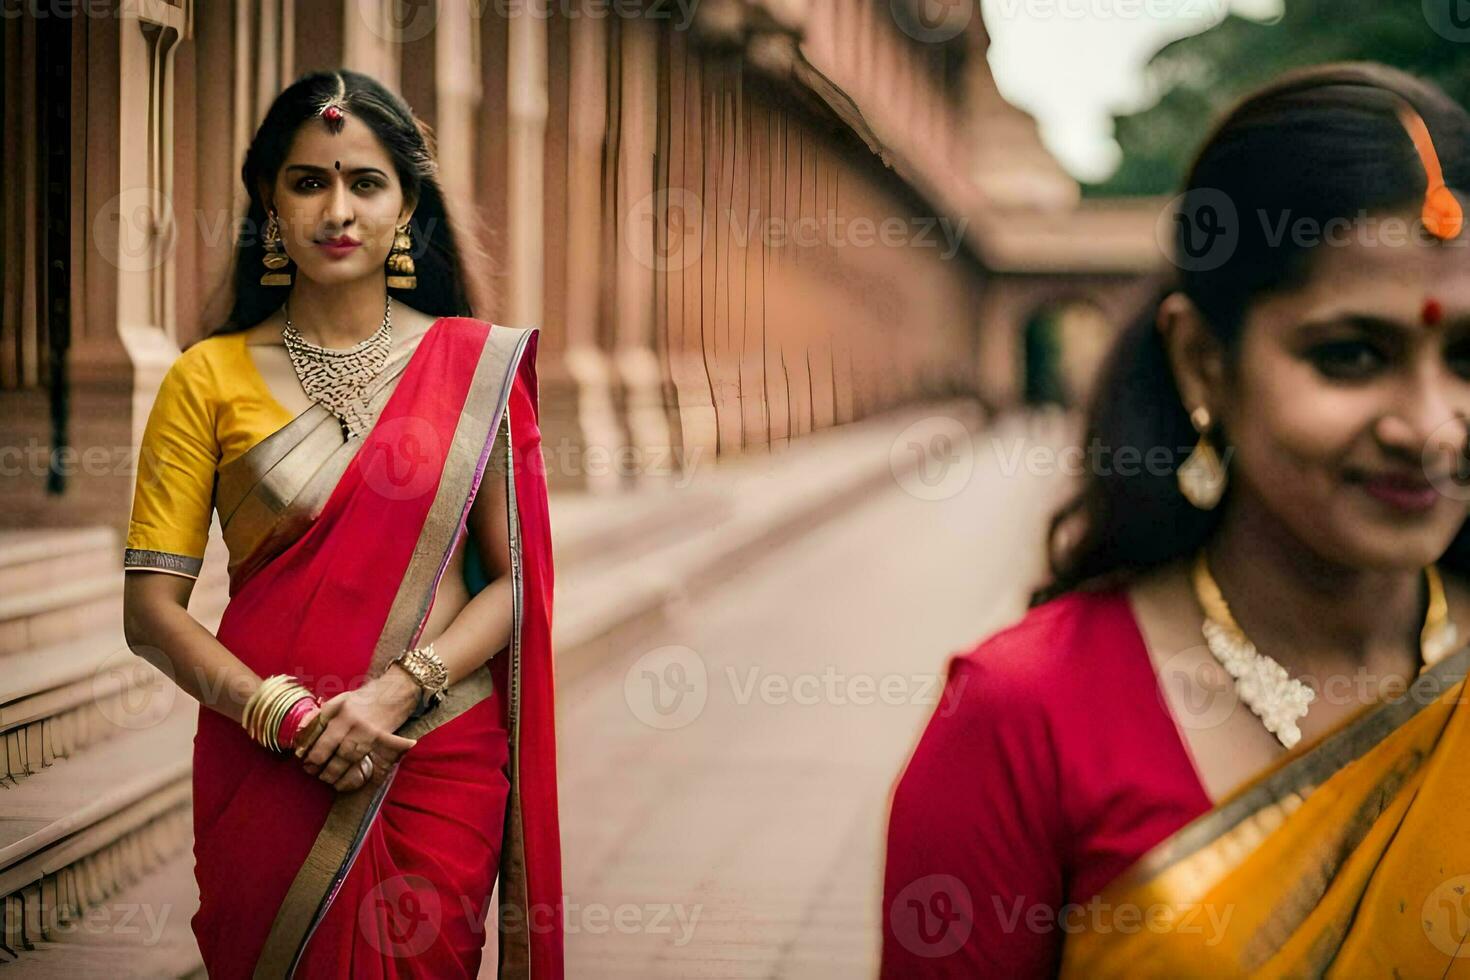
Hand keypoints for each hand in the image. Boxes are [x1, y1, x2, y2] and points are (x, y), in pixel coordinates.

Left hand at [295, 671, 421, 792]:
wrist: (399, 690)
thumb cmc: (368, 696)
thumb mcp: (342, 699)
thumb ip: (323, 714)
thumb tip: (301, 730)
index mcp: (342, 711)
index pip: (321, 735)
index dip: (311, 751)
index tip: (304, 760)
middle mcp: (355, 722)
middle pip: (333, 749)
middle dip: (320, 765)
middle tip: (313, 772)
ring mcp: (369, 732)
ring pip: (348, 758)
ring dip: (335, 772)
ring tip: (327, 778)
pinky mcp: (382, 741)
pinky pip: (366, 762)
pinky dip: (353, 776)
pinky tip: (344, 783)